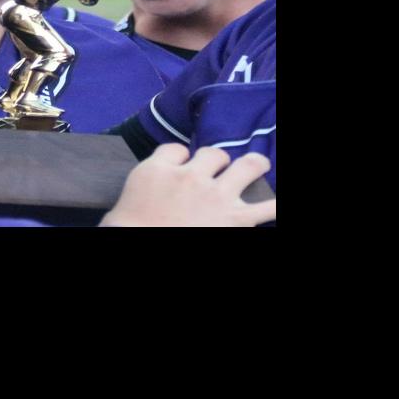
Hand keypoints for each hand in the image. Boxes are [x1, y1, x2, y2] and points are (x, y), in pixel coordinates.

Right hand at [101, 144, 275, 226]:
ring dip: (253, 166)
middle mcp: (190, 176)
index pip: (175, 150)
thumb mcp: (122, 204)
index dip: (179, 158)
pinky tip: (276, 205)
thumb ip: (143, 189)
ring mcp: (216, 196)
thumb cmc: (125, 232)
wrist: (140, 248)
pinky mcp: (236, 219)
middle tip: (216, 172)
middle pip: (213, 153)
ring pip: (247, 166)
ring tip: (257, 166)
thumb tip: (150, 191)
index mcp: (158, 170)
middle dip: (216, 161)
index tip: (178, 168)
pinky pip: (268, 207)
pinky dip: (275, 206)